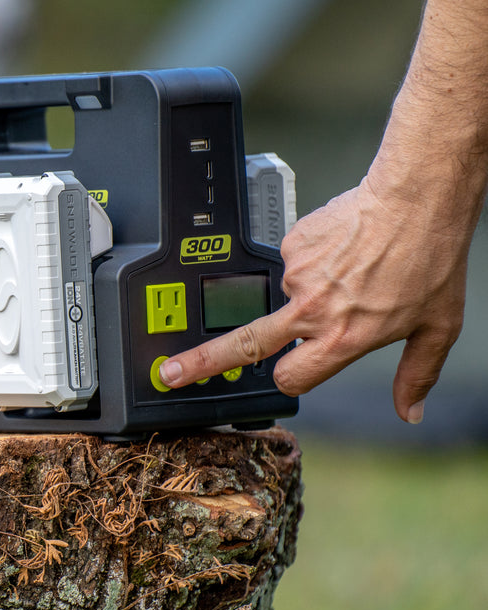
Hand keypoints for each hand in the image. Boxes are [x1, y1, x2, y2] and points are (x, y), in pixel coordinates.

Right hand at [159, 171, 472, 423]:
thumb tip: (410, 411)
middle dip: (201, 363)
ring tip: (348, 271)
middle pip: (241, 346)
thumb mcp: (437, 328)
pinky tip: (341, 250)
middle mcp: (311, 312)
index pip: (290, 379)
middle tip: (171, 373)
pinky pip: (293, 262)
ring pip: (285, 296)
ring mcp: (296, 278)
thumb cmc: (430, 260)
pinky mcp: (290, 245)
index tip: (285, 374)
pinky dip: (311, 260)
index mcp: (340, 340)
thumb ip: (416, 375)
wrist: (417, 198)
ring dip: (308, 291)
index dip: (290, 378)